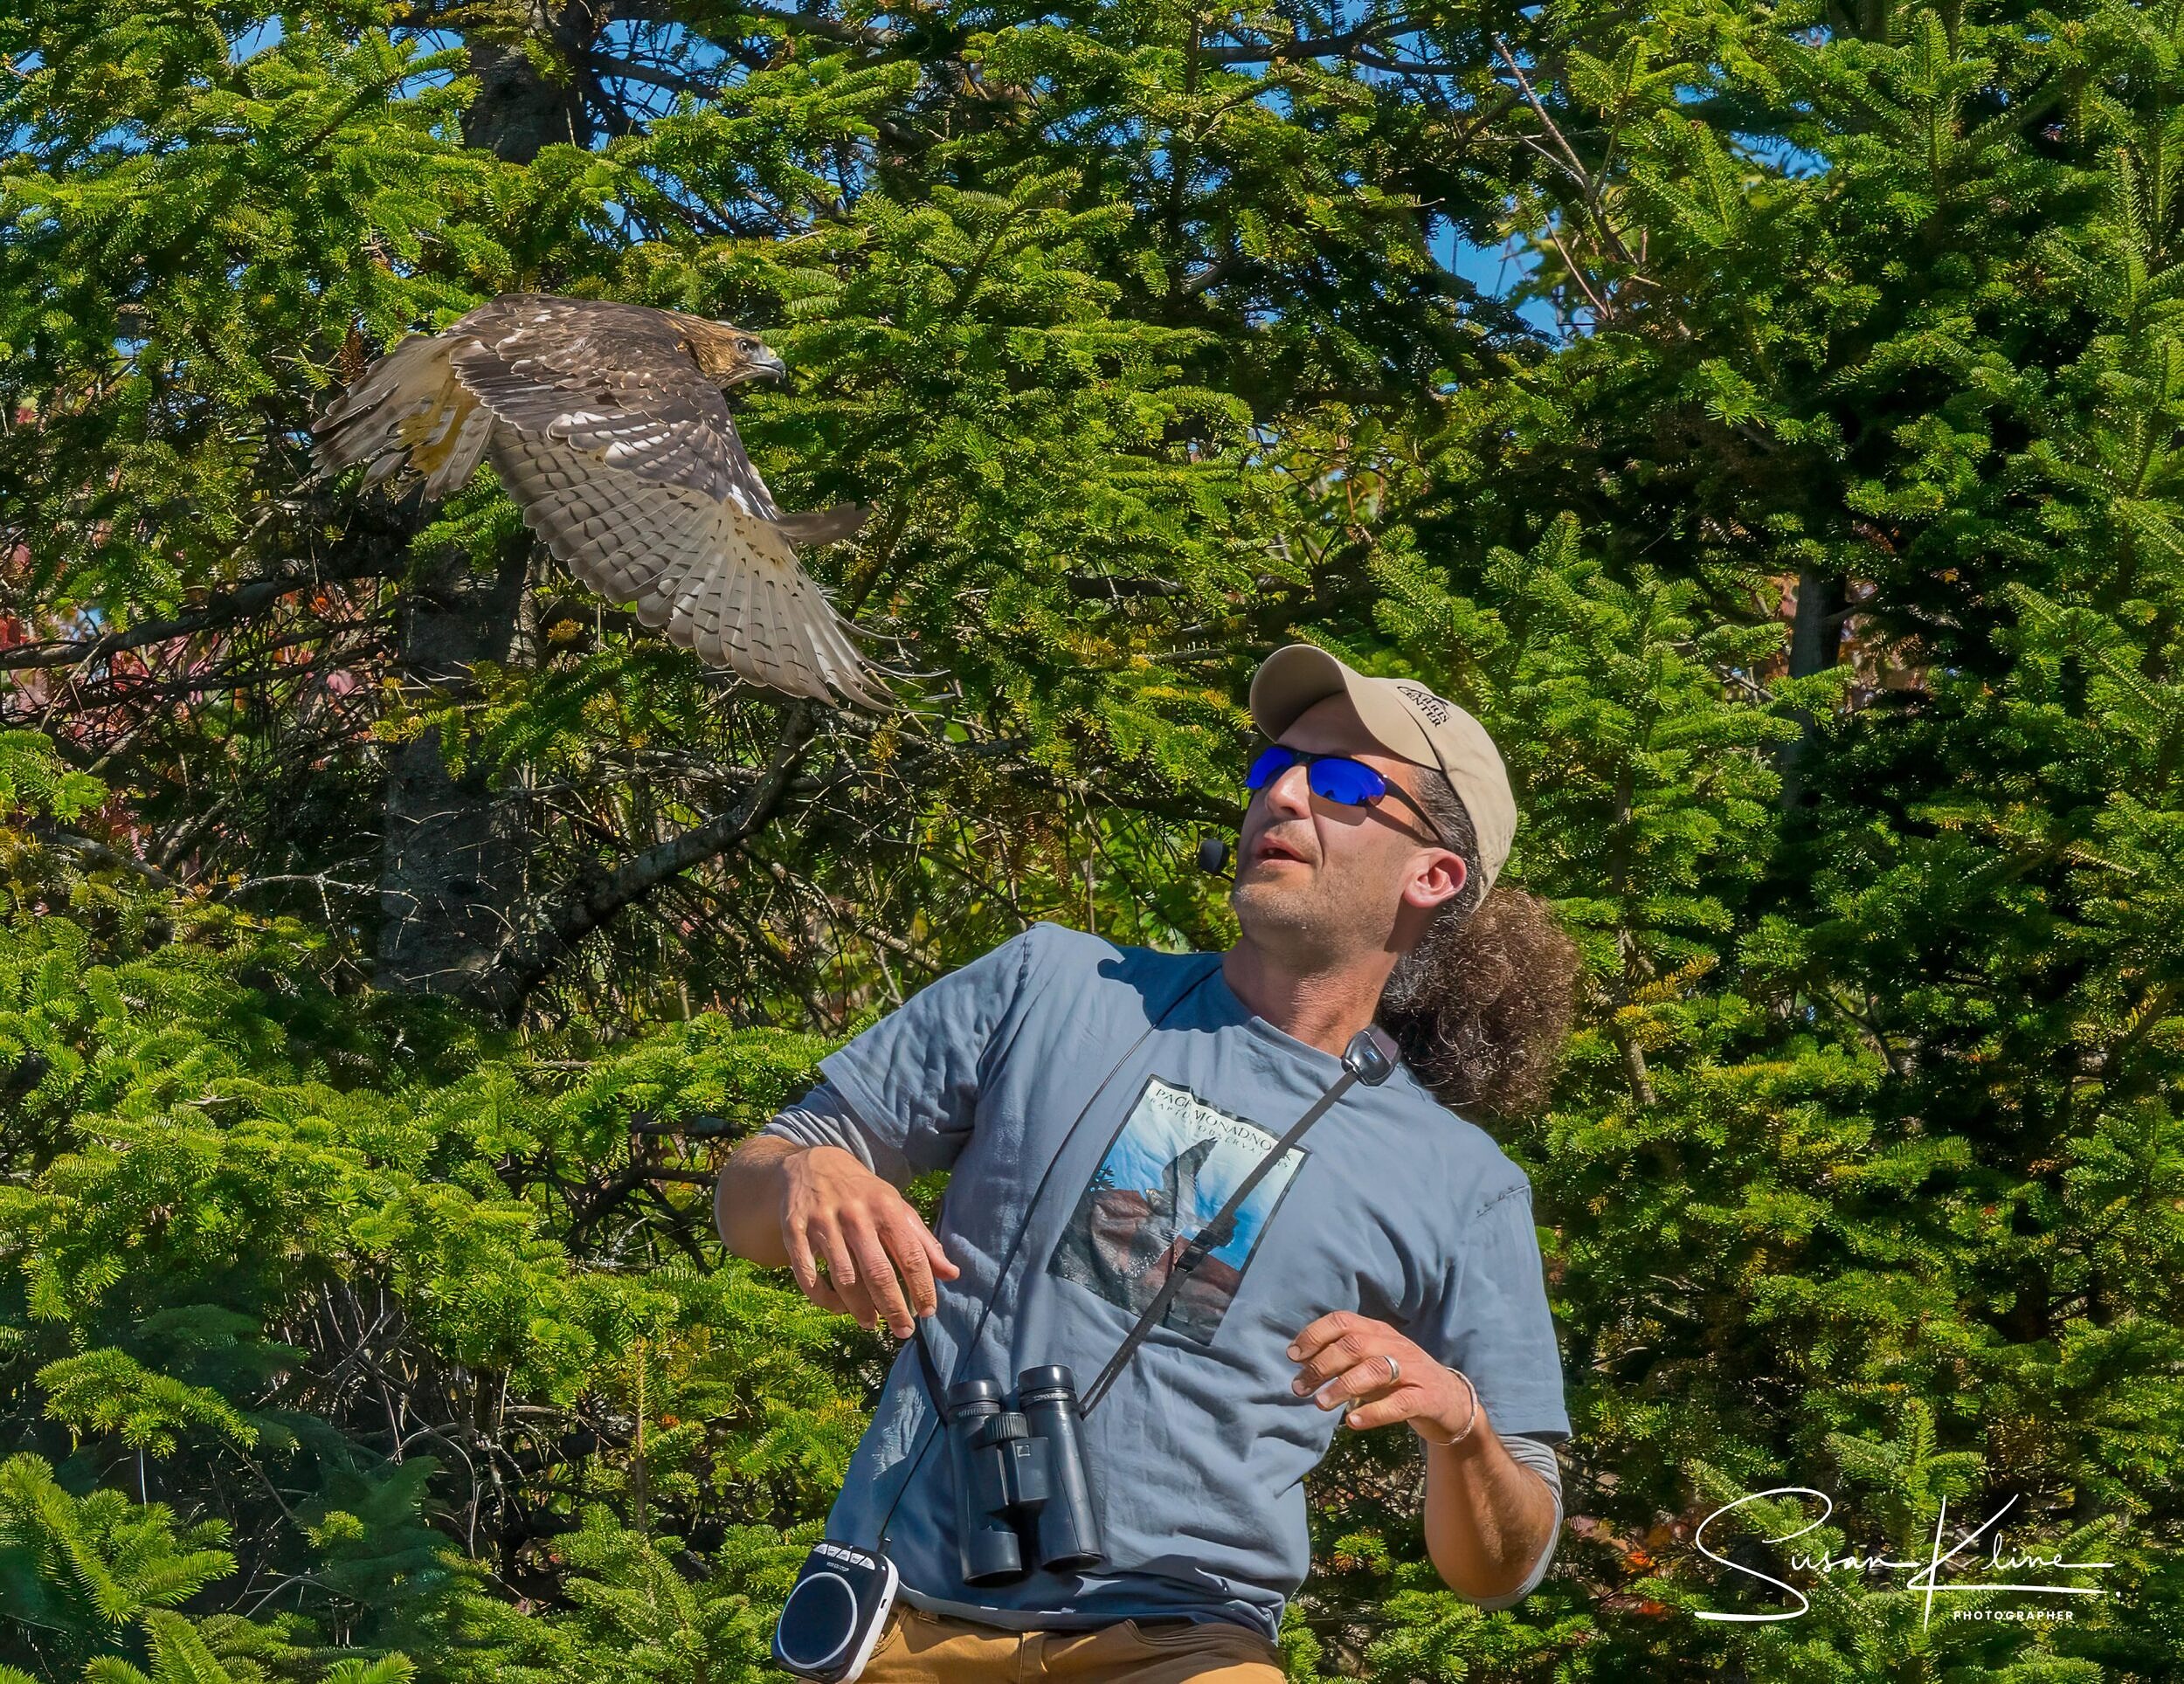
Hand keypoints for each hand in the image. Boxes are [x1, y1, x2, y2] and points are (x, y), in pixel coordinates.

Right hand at [779, 1145, 959, 1337]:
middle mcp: (855, 1215)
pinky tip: (837, 1308)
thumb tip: (952, 1274)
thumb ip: (923, 1242)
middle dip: (893, 1308)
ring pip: (843, 1278)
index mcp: (886, 1208)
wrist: (813, 1164)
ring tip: (871, 1324)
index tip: (929, 1313)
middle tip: (903, 1331)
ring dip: (859, 1308)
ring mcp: (822, 1222)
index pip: (910, 1255)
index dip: (922, 1287)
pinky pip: (807, 1275)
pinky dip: (823, 1298)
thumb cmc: (864, 1194)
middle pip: (877, 1272)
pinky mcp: (794, 1230)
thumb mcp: (896, 1208)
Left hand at [1287, 1311, 1479, 1444]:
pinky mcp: (1426, 1398)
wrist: (1451, 1401)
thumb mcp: (1373, 1361)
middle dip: (1321, 1365)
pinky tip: (1352, 1422)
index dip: (1315, 1334)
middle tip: (1298, 1388)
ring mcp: (1413, 1370)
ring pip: (1374, 1370)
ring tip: (1319, 1404)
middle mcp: (1395, 1345)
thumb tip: (1301, 1363)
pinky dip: (1374, 1413)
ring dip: (1342, 1386)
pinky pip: (1399, 1403)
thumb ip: (1344, 1357)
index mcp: (1379, 1332)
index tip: (1293, 1355)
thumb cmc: (1402, 1380)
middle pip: (1353, 1345)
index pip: (1343, 1321)